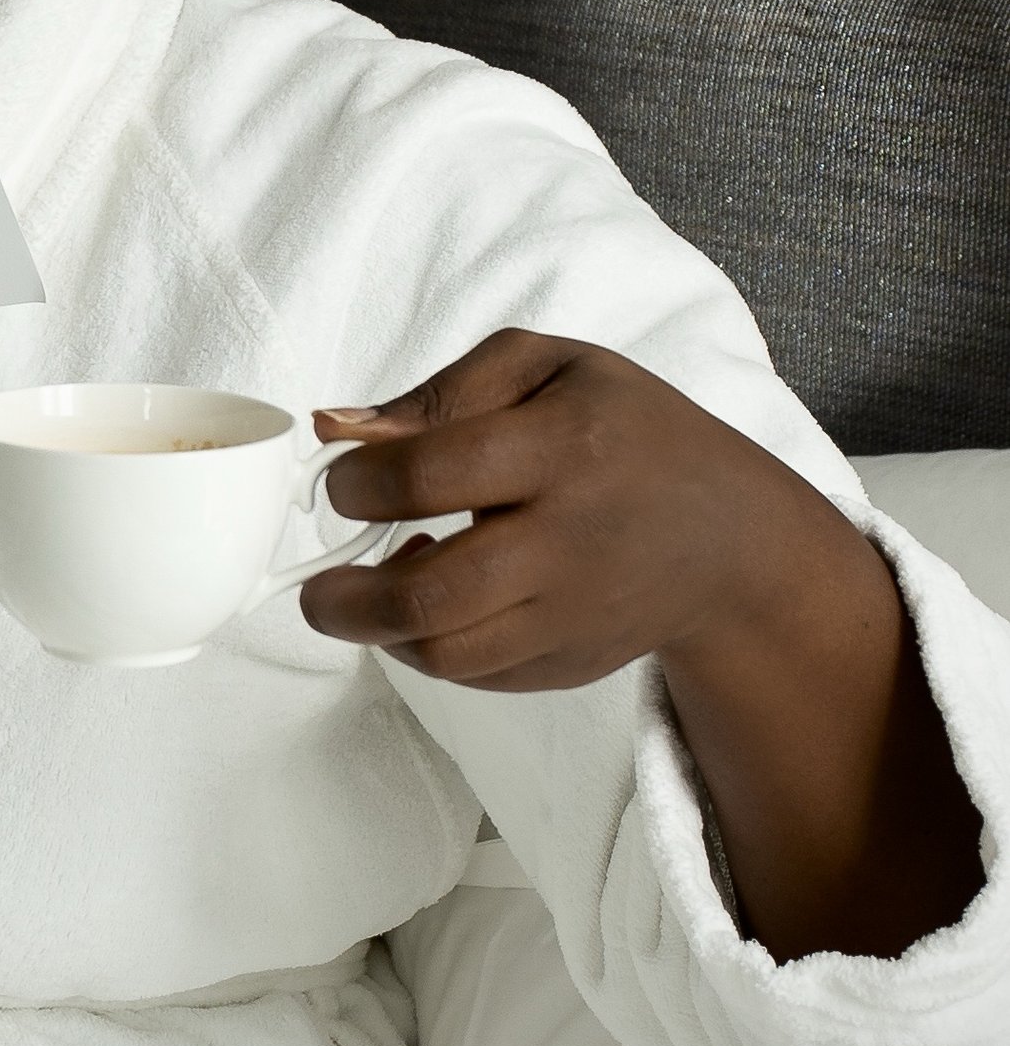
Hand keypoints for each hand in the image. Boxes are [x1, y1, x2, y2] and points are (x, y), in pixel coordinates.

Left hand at [303, 329, 983, 959]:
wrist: (728, 535)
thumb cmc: (625, 430)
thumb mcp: (547, 367)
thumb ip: (438, 391)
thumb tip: (336, 429)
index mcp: (562, 446)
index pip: (430, 474)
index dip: (360, 481)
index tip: (341, 481)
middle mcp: (571, 540)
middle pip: (435, 593)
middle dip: (346, 597)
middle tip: (316, 584)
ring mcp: (575, 614)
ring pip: (450, 653)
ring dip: (382, 632)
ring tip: (370, 593)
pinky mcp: (573, 665)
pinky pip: (479, 678)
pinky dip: (431, 652)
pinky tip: (430, 608)